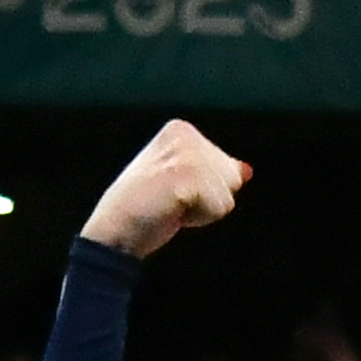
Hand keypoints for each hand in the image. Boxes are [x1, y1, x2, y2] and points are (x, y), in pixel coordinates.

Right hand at [83, 118, 251, 257]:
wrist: (115, 231)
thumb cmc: (144, 208)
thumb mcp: (181, 181)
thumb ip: (213, 171)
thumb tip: (246, 171)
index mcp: (180, 130)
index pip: (224, 165)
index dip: (204, 188)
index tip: (172, 192)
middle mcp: (185, 135)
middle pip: (231, 177)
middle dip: (208, 198)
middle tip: (172, 202)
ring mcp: (187, 155)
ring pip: (228, 194)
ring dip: (203, 210)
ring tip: (171, 207)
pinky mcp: (189, 176)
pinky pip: (220, 208)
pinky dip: (200, 219)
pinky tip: (173, 213)